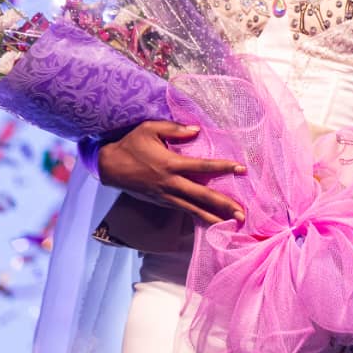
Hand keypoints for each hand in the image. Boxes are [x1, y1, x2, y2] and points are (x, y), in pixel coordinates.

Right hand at [97, 120, 245, 224]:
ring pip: (194, 209)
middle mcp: (170, 184)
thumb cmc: (130, 144)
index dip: (223, 167)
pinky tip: (212, 223)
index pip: (203, 167)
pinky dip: (199, 218)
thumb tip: (197, 130)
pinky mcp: (162, 203)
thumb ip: (175, 128)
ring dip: (214, 218)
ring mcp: (166, 196)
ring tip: (233, 224)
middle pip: (202, 196)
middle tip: (243, 214)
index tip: (241, 169)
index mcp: (170, 164)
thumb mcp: (150, 128)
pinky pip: (184, 211)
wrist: (109, 166)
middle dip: (223, 205)